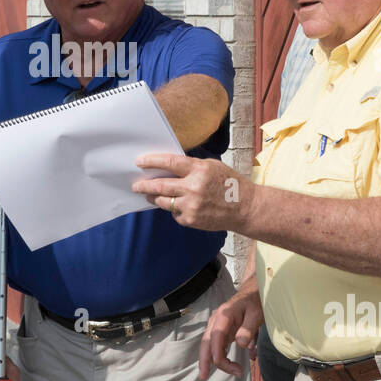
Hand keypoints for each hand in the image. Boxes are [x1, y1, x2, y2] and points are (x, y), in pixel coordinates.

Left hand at [133, 154, 253, 232]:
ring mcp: (191, 205)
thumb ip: (192, 166)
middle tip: (136, 185)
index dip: (152, 161)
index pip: (169, 163)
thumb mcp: (212, 167)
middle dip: (145, 185)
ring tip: (150, 195)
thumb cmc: (230, 184)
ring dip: (154, 198)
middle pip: (161, 185)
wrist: (245, 208)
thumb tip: (168, 166)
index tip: (139, 162)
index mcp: (199, 170)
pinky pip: (175, 213)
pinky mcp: (191, 219)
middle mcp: (193, 187)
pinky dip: (175, 209)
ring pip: (164, 201)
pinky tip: (180, 206)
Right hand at [199, 289, 262, 378]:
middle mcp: (217, 321)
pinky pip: (219, 347)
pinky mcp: (223, 332)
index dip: (215, 350)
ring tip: (237, 372)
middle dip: (205, 359)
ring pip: (211, 346)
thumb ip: (249, 328)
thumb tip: (241, 344)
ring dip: (219, 361)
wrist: (253, 291)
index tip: (218, 363)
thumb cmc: (255, 301)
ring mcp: (218, 327)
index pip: (216, 335)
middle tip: (203, 376)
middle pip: (207, 342)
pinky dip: (223, 358)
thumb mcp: (256, 313)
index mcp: (224, 315)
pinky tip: (232, 366)